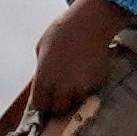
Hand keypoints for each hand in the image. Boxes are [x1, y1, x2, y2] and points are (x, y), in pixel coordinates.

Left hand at [0, 1, 122, 135]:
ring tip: (75, 92)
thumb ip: (43, 72)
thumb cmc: (61, 32)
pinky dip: (88, 91)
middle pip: (58, 111)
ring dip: (74, 102)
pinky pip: (90, 95)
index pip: (39, 107)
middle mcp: (61, 87)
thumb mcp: (42, 50)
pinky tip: (88, 79)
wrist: (90, 23)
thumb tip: (43, 82)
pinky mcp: (97, 84)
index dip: (41, 110)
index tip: (43, 112)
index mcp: (44, 79)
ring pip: (75, 105)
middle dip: (57, 109)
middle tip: (59, 105)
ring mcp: (80, 87)